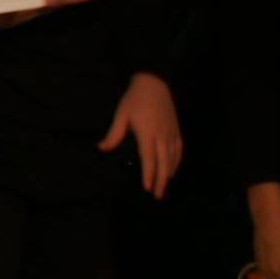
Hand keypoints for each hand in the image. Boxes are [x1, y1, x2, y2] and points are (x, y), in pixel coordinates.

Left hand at [100, 72, 181, 197]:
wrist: (154, 83)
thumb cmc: (134, 99)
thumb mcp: (121, 115)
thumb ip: (113, 134)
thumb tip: (100, 149)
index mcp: (147, 132)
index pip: (149, 158)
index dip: (148, 174)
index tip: (147, 187)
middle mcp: (162, 135)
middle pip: (163, 162)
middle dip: (160, 180)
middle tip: (157, 195)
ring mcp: (171, 132)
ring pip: (173, 158)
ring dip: (169, 173)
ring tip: (163, 187)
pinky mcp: (176, 129)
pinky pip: (179, 149)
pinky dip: (177, 161)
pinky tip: (172, 170)